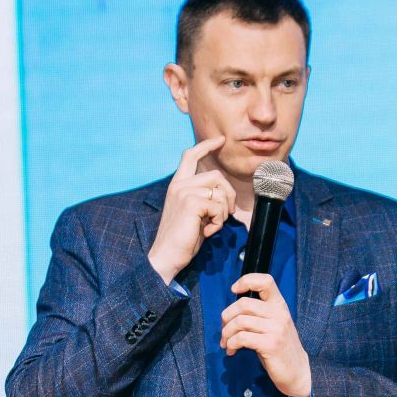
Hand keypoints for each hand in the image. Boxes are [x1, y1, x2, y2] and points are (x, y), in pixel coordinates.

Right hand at [147, 135, 229, 283]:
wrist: (167, 256)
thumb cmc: (183, 239)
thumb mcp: (194, 214)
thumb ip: (204, 199)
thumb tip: (226, 195)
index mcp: (177, 185)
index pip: (190, 156)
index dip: (206, 145)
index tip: (220, 140)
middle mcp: (179, 185)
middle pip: (216, 175)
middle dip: (229, 194)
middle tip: (228, 213)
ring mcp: (184, 193)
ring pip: (220, 191)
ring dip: (223, 211)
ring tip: (212, 225)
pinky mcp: (192, 203)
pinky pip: (219, 206)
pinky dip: (219, 221)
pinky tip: (208, 231)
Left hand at [220, 273, 310, 396]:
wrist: (297, 371)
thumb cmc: (280, 348)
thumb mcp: (273, 325)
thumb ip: (257, 315)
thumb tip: (229, 313)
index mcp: (279, 305)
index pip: (266, 281)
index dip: (246, 280)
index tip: (234, 290)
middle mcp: (279, 314)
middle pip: (244, 304)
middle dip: (227, 317)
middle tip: (224, 330)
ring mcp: (276, 329)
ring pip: (240, 322)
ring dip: (227, 333)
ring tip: (227, 343)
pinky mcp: (271, 345)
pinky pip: (242, 338)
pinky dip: (232, 343)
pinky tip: (232, 350)